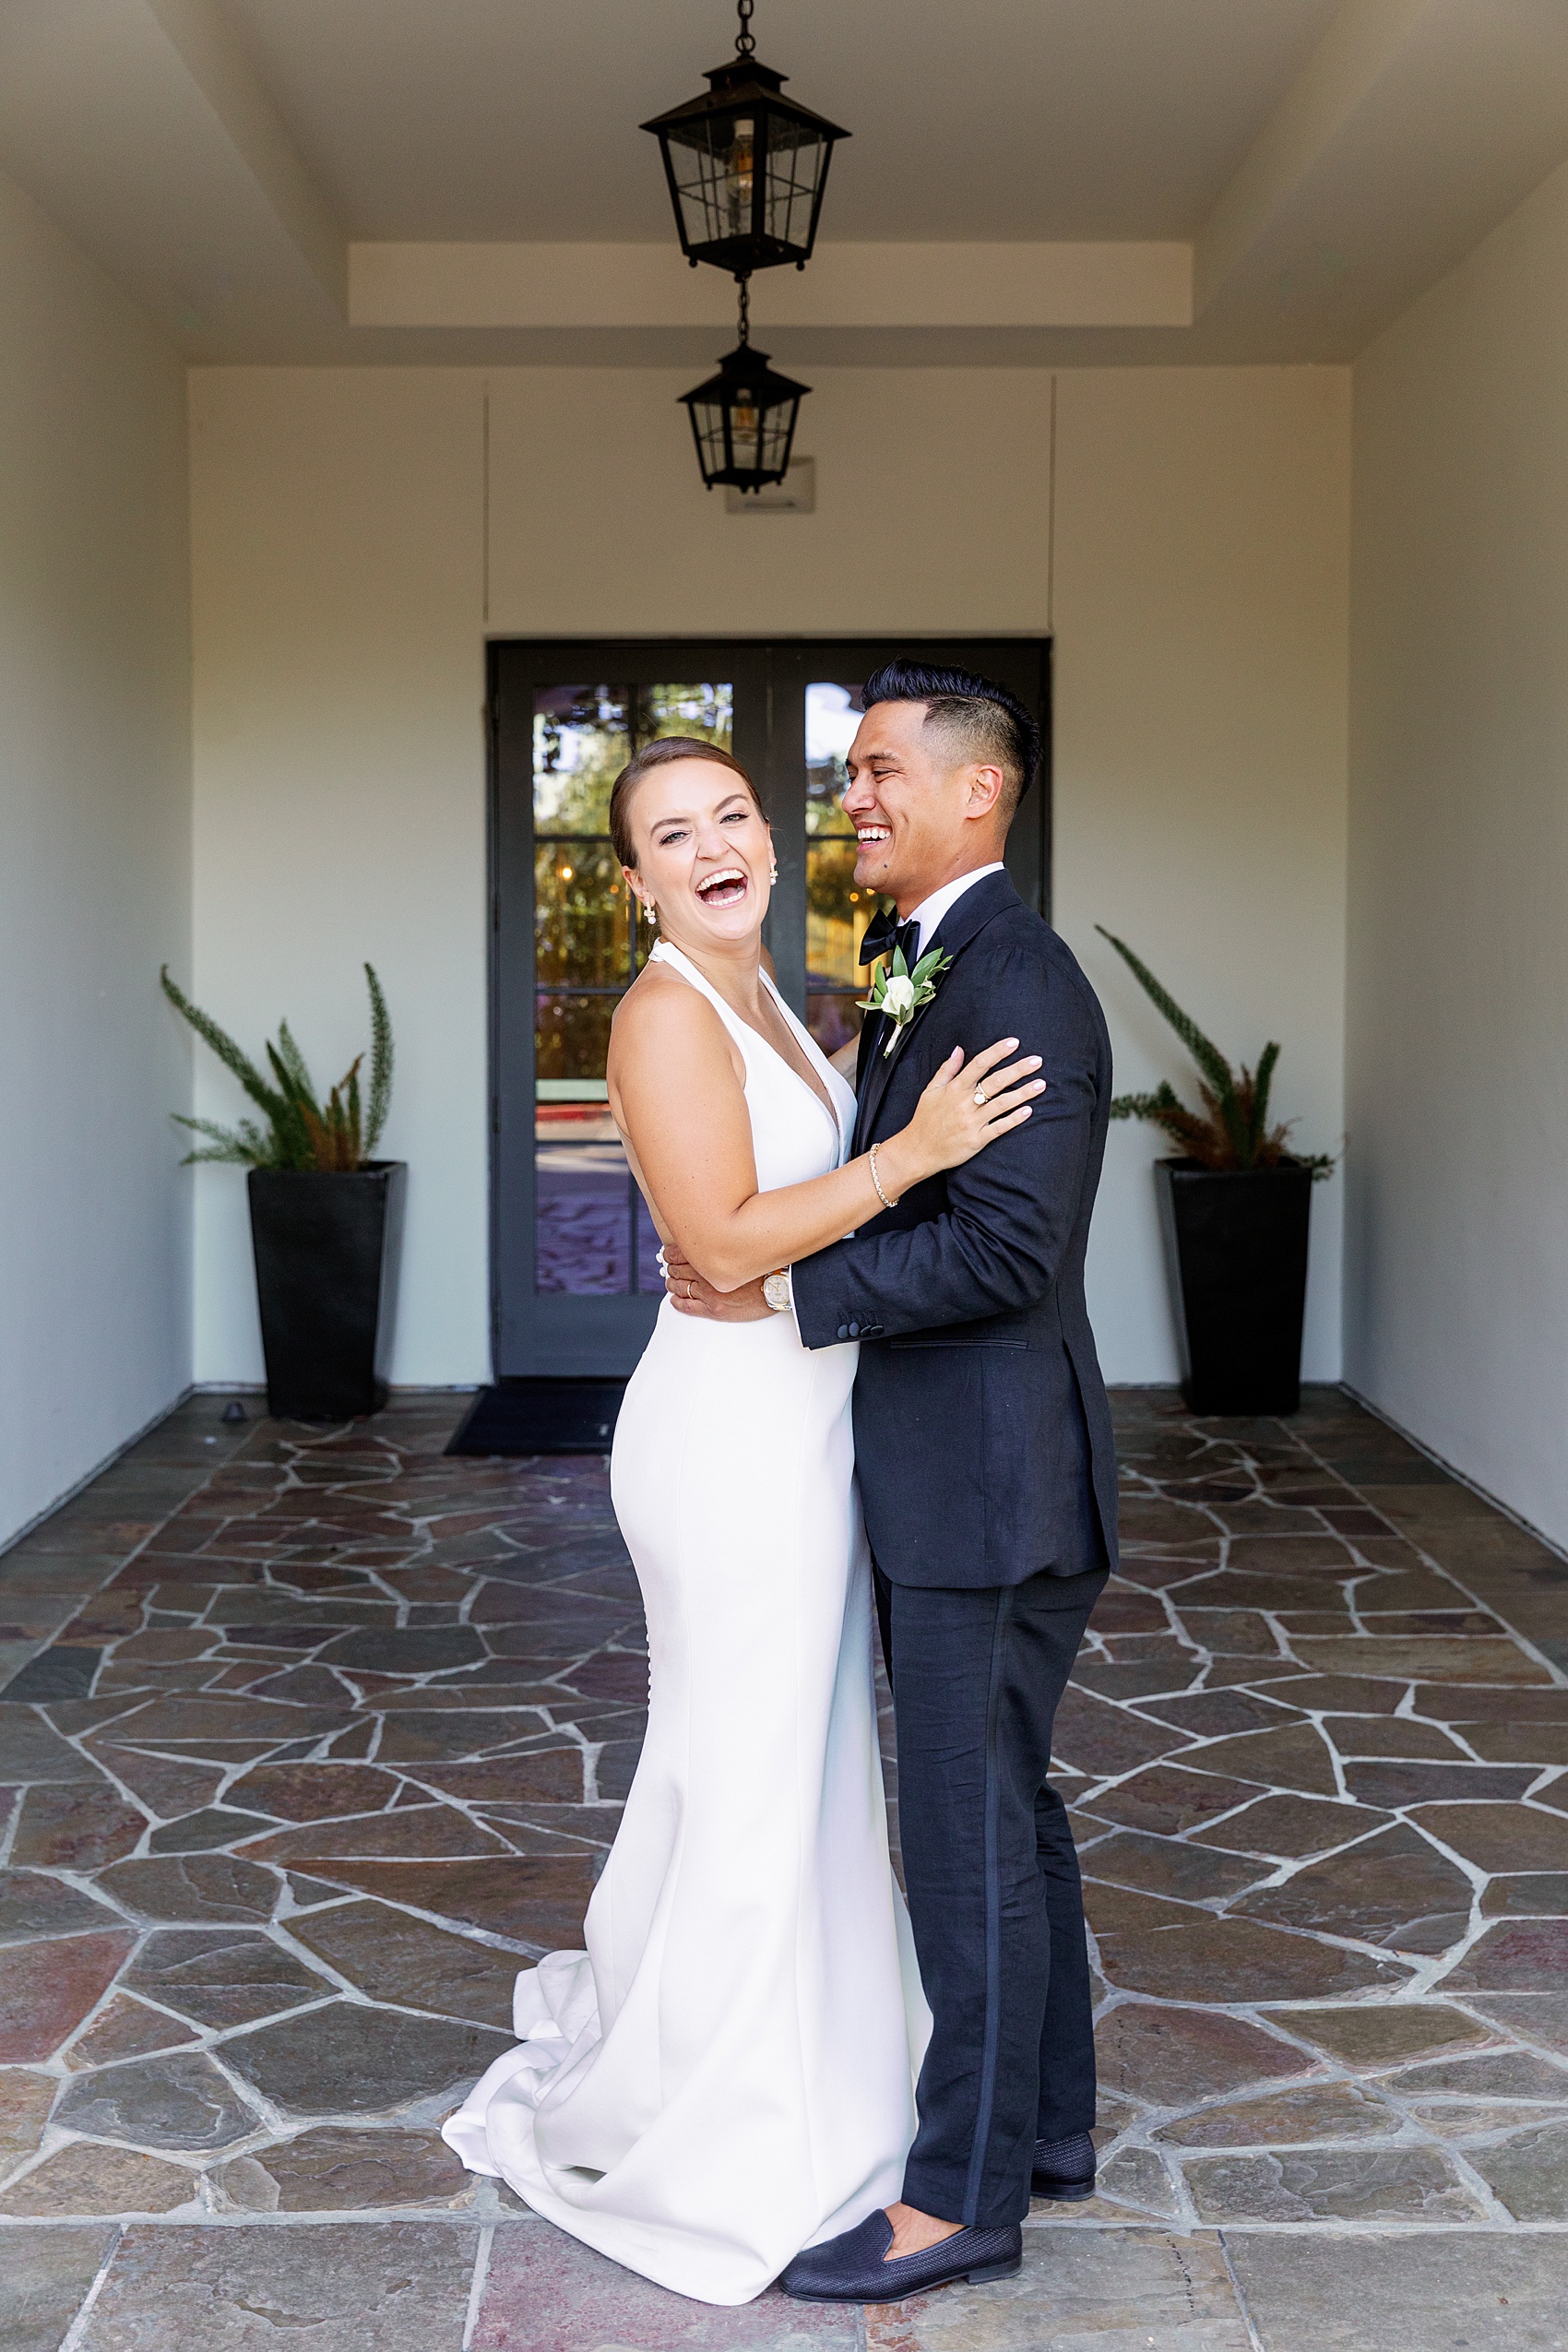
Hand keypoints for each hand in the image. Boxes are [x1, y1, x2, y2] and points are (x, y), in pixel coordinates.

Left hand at [662, 1246, 774, 1320]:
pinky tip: (675, 1300)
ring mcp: (709, 1292)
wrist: (780, 1283)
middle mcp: (707, 1273)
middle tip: (668, 1267)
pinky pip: (687, 1306)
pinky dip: (677, 1302)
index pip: (679, 1252)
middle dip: (671, 1268)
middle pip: (677, 1269)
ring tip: (671, 1282)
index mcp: (712, 1254)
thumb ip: (723, 1242)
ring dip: (672, 1284)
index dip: (670, 1253)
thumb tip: (711, 1238)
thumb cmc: (766, 1263)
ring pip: (679, 1287)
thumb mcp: (741, 1244)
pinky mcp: (714, 1309)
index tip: (668, 1254)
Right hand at [876, 1038, 1044, 1196]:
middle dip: (1018, 1070)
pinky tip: (1029, 1111)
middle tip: (1037, 1061)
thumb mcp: (931, 1090)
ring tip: (1041, 1084)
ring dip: (1023, 1093)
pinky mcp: (977, 1139)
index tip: (1014, 1043)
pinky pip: (999, 1128)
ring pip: (1002, 1104)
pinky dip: (1014, 1119)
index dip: (997, 1052)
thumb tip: (959, 1049)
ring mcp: (972, 1122)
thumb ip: (947, 1069)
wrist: (917, 1151)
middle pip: (995, 1082)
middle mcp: (965, 1103)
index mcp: (954, 1089)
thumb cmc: (925, 1119)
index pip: (979, 1064)